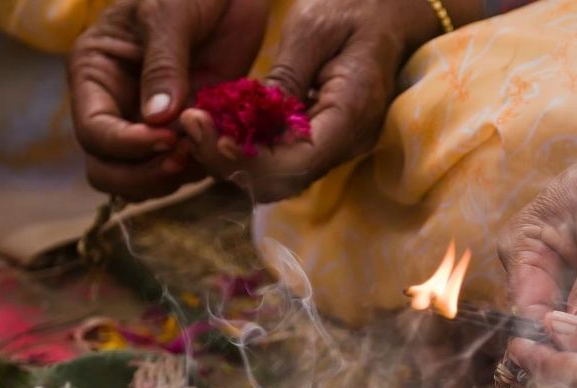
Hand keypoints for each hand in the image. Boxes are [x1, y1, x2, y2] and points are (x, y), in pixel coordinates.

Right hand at [68, 0, 268, 200]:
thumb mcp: (170, 13)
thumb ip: (163, 64)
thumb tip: (155, 120)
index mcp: (95, 74)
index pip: (94, 131)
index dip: (126, 145)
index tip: (167, 139)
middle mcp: (115, 105)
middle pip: (107, 168)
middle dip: (142, 174)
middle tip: (183, 158)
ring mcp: (149, 123)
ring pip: (141, 178)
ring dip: (171, 178)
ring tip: (204, 152)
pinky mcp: (185, 131)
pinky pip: (181, 169)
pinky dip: (197, 170)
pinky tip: (218, 148)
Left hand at [179, 0, 446, 202]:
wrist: (386, 11)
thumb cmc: (354, 9)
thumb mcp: (313, 29)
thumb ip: (286, 76)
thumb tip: (252, 120)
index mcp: (351, 113)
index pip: (297, 163)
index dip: (250, 160)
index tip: (210, 134)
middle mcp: (346, 142)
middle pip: (282, 181)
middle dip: (231, 163)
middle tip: (190, 126)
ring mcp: (334, 145)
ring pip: (277, 178)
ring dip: (232, 159)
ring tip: (196, 124)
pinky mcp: (319, 140)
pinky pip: (280, 160)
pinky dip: (246, 150)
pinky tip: (218, 124)